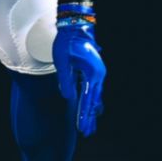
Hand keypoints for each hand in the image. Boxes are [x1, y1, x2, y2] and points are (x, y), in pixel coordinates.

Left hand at [53, 18, 105, 136]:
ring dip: (92, 112)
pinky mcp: (94, 72)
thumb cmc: (67, 42)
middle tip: (86, 133)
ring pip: (96, 97)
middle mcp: (99, 75)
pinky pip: (93, 91)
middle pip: (94, 101)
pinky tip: (90, 110)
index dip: (84, 115)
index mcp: (92, 73)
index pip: (87, 99)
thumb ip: (65, 80)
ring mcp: (98, 73)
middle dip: (89, 118)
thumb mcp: (62, 61)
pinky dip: (91, 102)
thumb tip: (67, 97)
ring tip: (90, 127)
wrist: (75, 26)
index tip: (81, 128)